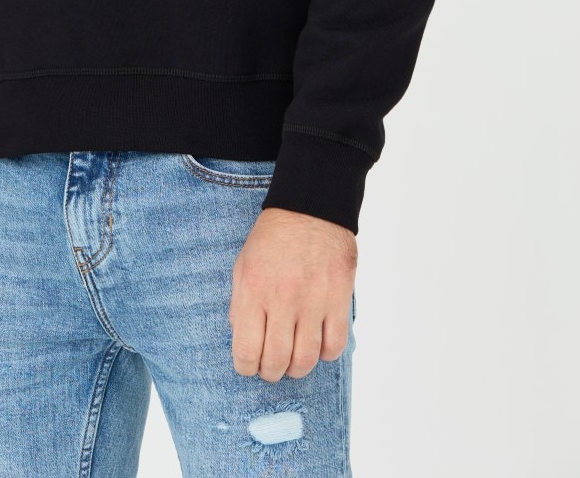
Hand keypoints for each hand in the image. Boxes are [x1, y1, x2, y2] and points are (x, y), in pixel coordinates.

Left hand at [229, 208, 356, 380]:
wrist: (311, 207)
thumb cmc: (273, 237)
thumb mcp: (243, 264)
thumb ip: (240, 304)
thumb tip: (243, 339)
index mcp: (254, 289)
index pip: (246, 351)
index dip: (245, 367)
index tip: (248, 365)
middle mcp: (283, 299)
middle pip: (276, 361)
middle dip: (270, 372)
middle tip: (270, 368)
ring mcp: (313, 301)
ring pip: (306, 360)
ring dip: (296, 369)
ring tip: (292, 361)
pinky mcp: (339, 299)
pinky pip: (334, 346)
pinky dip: (324, 354)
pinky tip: (316, 344)